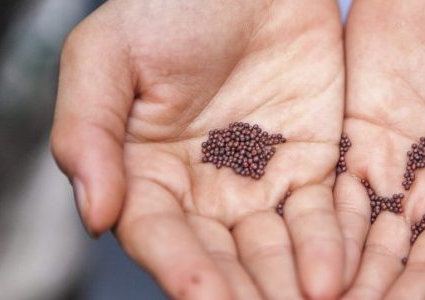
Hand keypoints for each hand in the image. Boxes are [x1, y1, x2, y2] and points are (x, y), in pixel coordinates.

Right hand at [50, 1, 344, 298]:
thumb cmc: (170, 5)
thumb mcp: (106, 55)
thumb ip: (87, 131)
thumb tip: (95, 214)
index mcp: (145, 172)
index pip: (159, 235)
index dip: (180, 267)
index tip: (201, 296)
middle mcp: (202, 191)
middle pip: (219, 257)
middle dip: (240, 290)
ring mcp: (259, 183)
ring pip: (273, 249)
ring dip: (287, 282)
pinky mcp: (311, 168)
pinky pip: (321, 216)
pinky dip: (329, 246)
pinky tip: (337, 274)